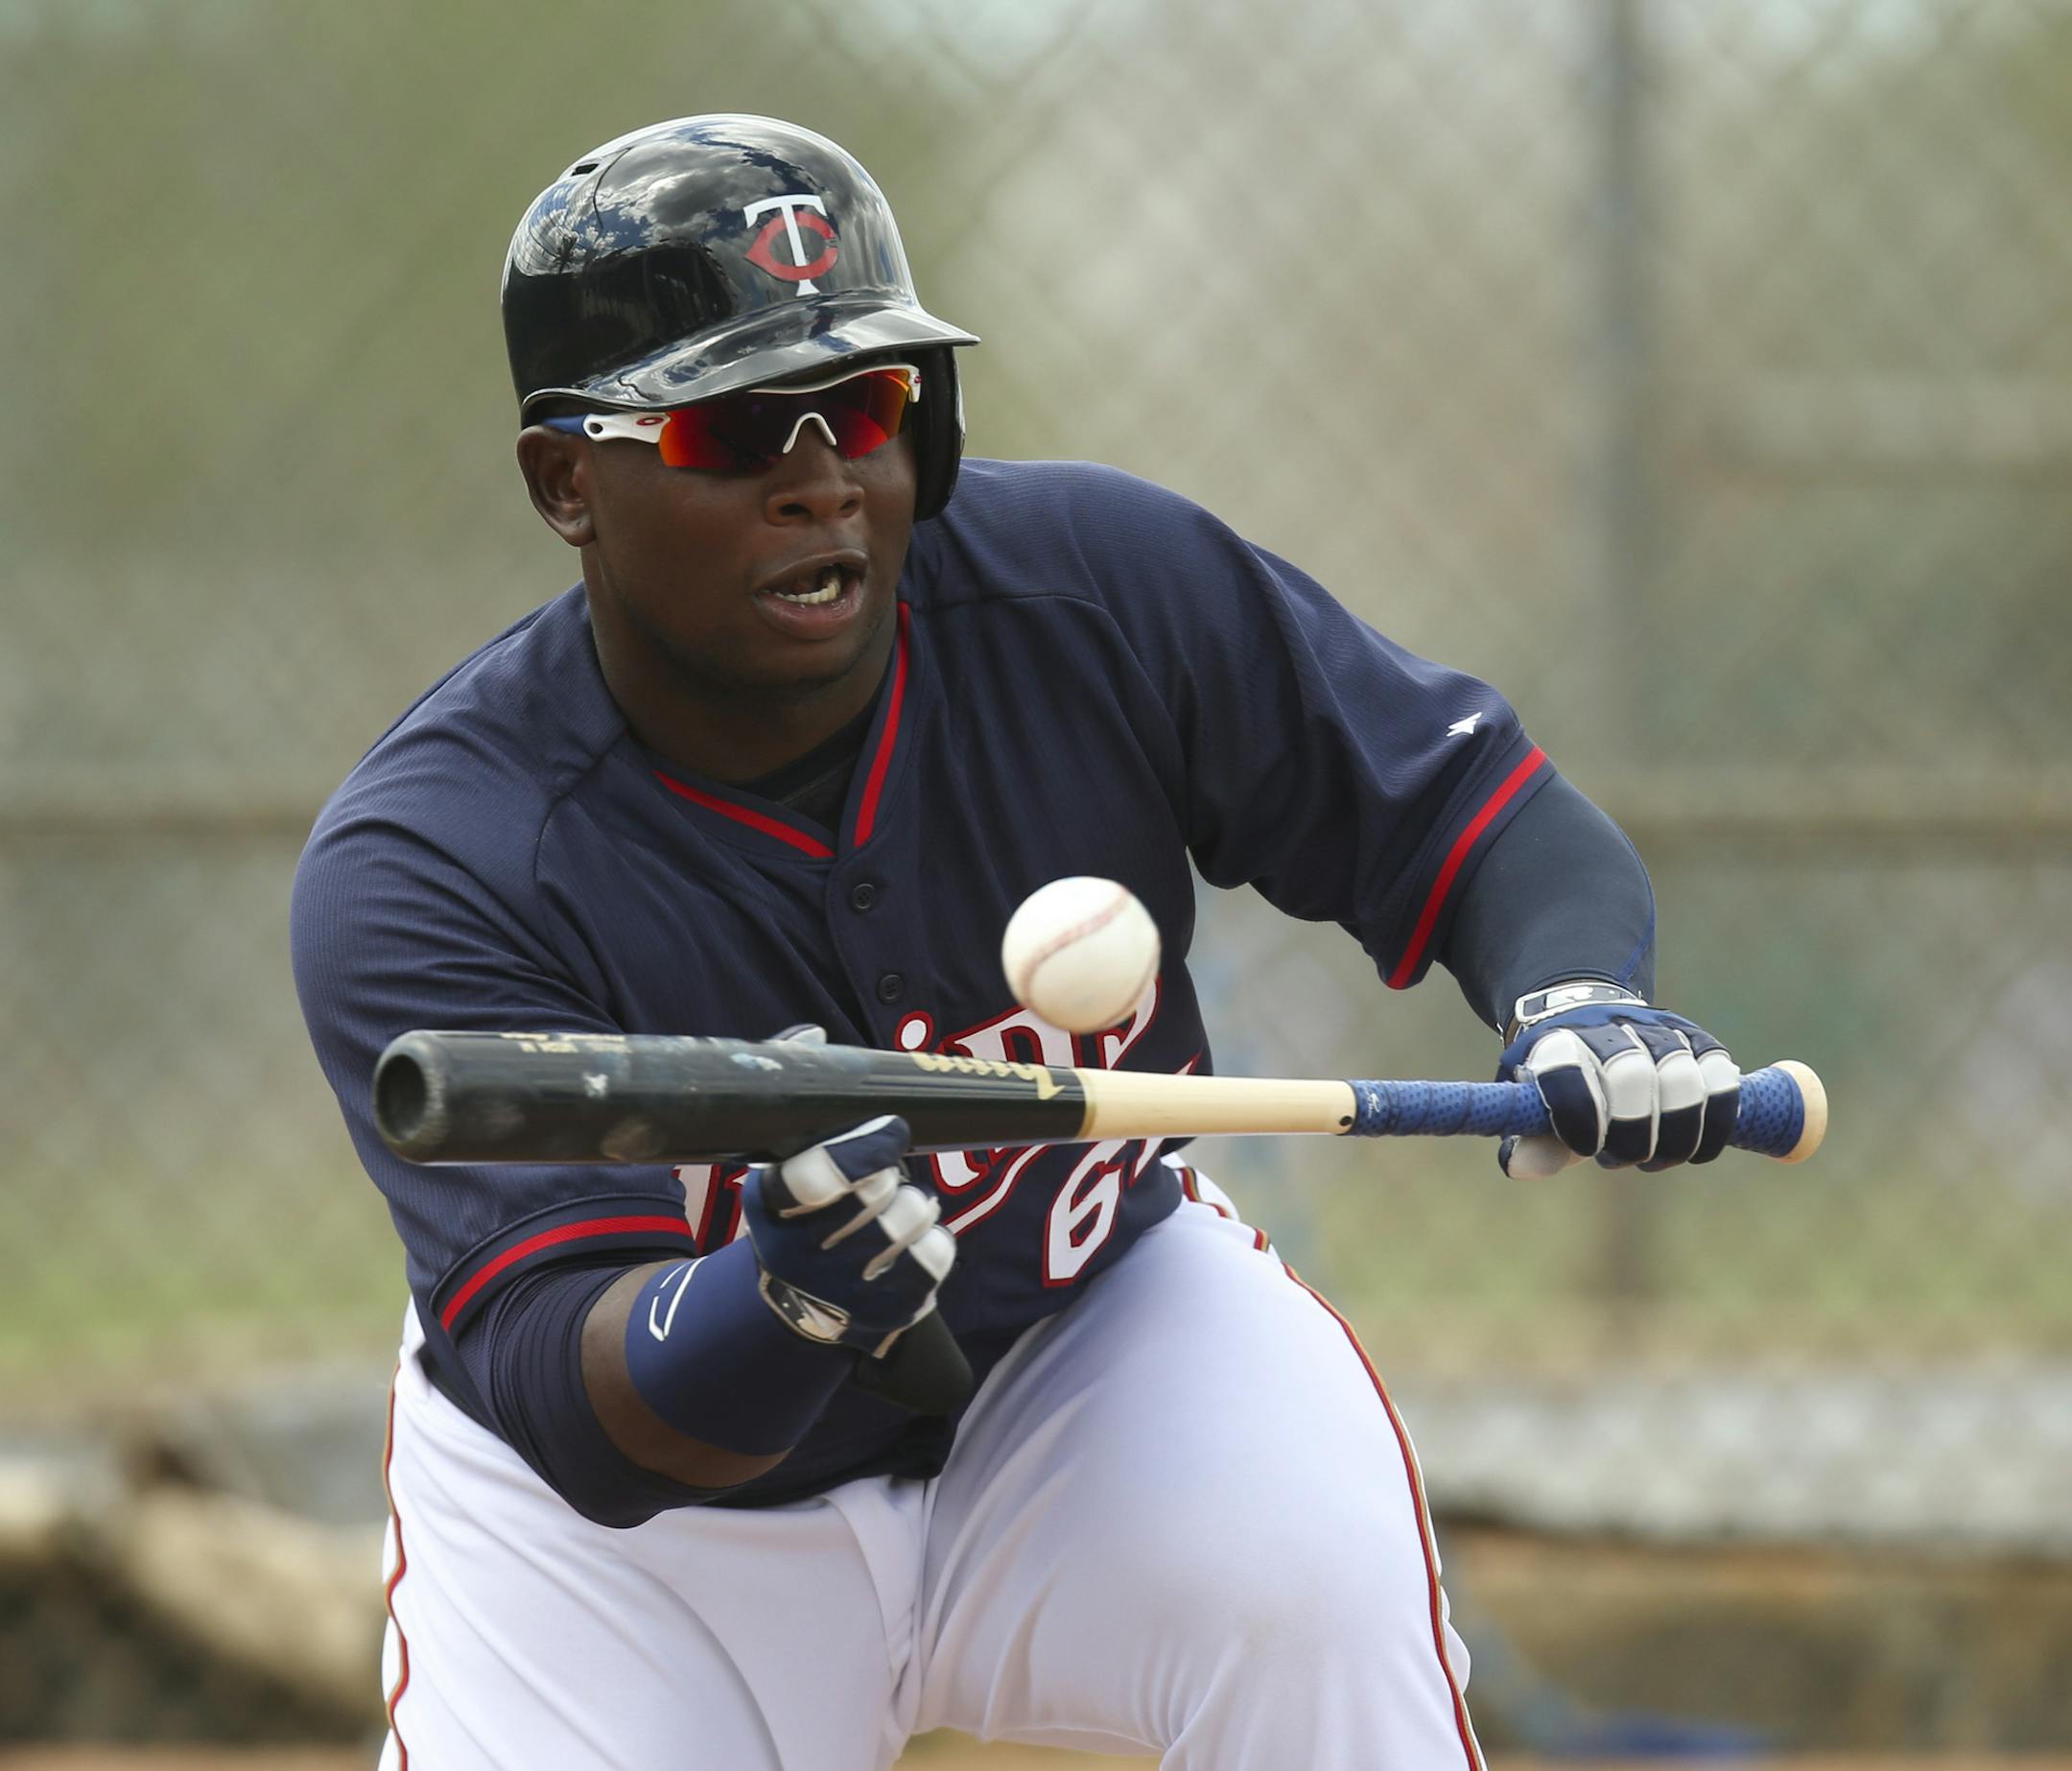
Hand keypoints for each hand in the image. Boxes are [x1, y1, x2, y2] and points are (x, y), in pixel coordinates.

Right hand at [742, 1115, 956, 1354]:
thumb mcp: (783, 1186)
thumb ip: (819, 1153)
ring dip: (915, 1203)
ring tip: (902, 1209)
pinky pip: (936, 1252)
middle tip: (884, 1180)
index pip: (816, 1177)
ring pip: (912, 1215)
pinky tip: (915, 1241)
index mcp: (770, 1210)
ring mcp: (844, 1290)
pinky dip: (934, 1236)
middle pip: (875, 1192)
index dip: (865, 1149)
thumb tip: (884, 1127)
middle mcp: (800, 1256)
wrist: (800, 1305)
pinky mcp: (886, 1311)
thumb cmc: (802, 1226)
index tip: (892, 1130)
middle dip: (889, 1176)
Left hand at [1496, 983, 1739, 1178]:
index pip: (1569, 1071)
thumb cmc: (1559, 1085)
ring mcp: (1658, 1030)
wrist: (1586, 1028)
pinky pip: (1721, 1078)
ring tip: (1654, 1157)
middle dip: (1632, 1131)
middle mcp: (1609, 1028)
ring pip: (1682, 1076)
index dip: (1580, 1113)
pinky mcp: (1700, 1041)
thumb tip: (1525, 1168)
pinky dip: (1716, 1121)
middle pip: (1632, 1074)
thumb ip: (1530, 1142)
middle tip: (1619, 1157)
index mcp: (1557, 1044)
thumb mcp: (1533, 1111)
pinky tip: (1695, 1148)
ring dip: (1675, 1132)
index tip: (1586, 1146)